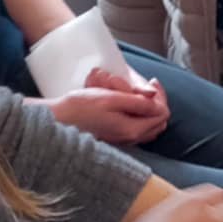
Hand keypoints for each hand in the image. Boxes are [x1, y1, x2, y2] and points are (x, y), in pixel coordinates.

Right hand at [48, 85, 167, 145]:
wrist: (61, 119)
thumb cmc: (82, 106)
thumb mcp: (112, 98)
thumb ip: (137, 102)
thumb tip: (157, 102)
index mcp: (132, 129)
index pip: (161, 114)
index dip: (161, 97)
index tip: (152, 81)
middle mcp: (130, 138)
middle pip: (159, 123)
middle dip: (159, 104)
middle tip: (151, 86)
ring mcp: (123, 139)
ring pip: (150, 127)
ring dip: (151, 110)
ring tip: (142, 93)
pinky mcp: (116, 137)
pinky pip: (138, 129)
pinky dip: (142, 116)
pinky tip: (131, 103)